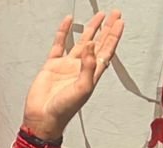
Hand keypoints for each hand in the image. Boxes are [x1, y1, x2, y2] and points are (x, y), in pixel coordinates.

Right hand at [21, 11, 125, 140]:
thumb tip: (90, 45)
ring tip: (99, 16)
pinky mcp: (52, 65)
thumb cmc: (64, 110)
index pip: (106, 51)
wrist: (43, 117)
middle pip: (98, 43)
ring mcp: (67, 65)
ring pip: (82, 42)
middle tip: (114, 14)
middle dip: (107, 29)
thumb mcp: (82, 89)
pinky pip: (59, 44)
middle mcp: (81, 68)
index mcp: (91, 74)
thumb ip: (87, 66)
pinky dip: (63, 32)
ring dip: (91, 29)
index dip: (113, 36)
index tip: (119, 23)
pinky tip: (68, 22)